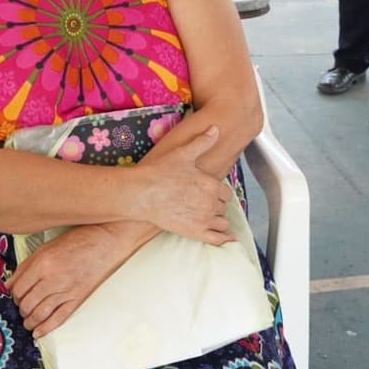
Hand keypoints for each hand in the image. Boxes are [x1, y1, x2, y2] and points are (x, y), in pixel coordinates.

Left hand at [6, 225, 130, 337]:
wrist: (106, 241)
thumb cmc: (77, 240)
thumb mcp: (46, 247)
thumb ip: (26, 266)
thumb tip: (8, 284)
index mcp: (42, 264)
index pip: (18, 289)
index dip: (14, 295)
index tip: (16, 295)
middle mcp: (53, 280)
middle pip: (27, 304)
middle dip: (21, 308)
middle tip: (21, 307)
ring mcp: (66, 291)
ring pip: (39, 314)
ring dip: (29, 321)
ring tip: (27, 322)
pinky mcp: (78, 299)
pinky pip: (59, 318)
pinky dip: (46, 328)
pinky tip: (38, 332)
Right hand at [130, 126, 234, 243]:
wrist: (141, 194)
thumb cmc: (160, 172)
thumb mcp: (183, 153)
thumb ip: (202, 142)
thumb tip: (215, 129)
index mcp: (211, 185)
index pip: (226, 192)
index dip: (217, 192)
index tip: (209, 191)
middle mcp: (211, 203)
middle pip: (223, 207)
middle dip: (215, 204)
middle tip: (202, 202)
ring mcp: (204, 220)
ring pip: (222, 222)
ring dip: (217, 219)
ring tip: (206, 216)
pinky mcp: (194, 233)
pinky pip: (217, 239)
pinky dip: (224, 239)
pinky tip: (227, 239)